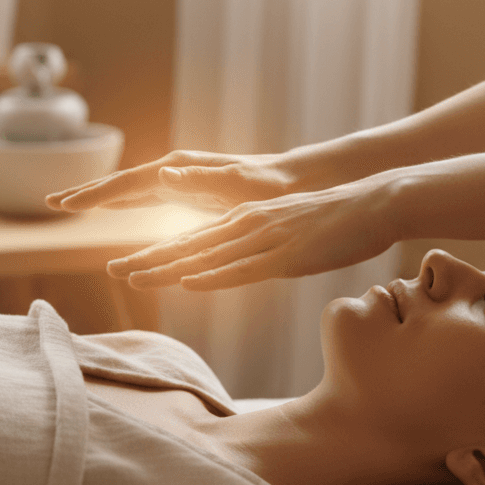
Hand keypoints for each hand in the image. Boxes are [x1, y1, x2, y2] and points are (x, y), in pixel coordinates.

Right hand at [45, 150, 302, 212]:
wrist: (290, 180)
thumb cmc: (268, 185)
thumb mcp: (237, 184)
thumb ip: (201, 178)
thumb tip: (161, 173)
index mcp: (179, 169)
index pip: (126, 183)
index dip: (94, 195)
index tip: (65, 205)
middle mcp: (173, 170)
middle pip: (119, 183)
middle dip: (86, 192)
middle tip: (51, 202)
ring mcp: (178, 179)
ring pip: (127, 190)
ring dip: (98, 197)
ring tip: (68, 204)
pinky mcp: (186, 191)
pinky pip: (143, 198)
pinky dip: (120, 202)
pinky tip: (110, 207)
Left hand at [104, 177, 398, 289]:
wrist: (371, 204)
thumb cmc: (330, 224)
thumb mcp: (283, 234)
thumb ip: (256, 248)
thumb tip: (235, 265)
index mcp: (243, 222)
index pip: (190, 241)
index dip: (155, 254)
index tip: (124, 266)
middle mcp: (245, 226)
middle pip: (189, 247)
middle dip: (149, 260)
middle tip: (113, 271)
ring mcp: (265, 238)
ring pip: (208, 256)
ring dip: (169, 267)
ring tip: (135, 276)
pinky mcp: (287, 253)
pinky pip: (245, 267)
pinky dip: (214, 274)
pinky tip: (190, 280)